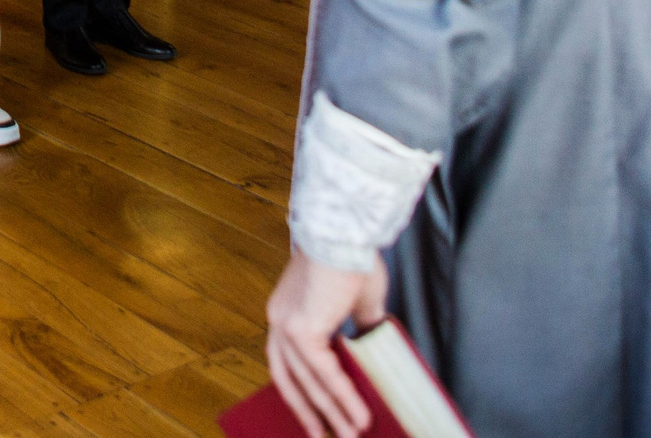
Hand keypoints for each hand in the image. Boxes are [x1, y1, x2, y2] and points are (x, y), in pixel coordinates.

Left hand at [264, 249, 389, 437]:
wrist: (347, 232)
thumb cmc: (352, 257)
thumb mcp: (358, 301)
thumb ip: (359, 327)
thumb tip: (371, 346)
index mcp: (287, 311)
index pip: (288, 360)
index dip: (301, 389)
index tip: (315, 413)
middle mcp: (279, 319)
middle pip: (290, 378)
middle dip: (310, 410)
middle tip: (325, 437)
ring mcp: (286, 324)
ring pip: (308, 380)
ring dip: (332, 411)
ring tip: (353, 435)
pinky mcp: (301, 328)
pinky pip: (323, 372)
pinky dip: (341, 396)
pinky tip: (358, 415)